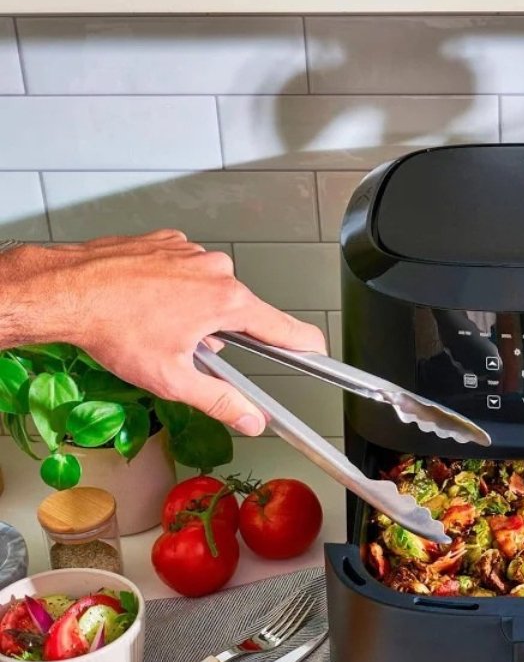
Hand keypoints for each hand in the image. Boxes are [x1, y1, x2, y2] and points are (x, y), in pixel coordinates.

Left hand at [2, 231, 326, 434]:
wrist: (67, 290)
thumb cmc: (113, 327)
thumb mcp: (172, 379)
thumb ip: (221, 401)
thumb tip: (250, 418)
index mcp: (226, 302)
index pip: (284, 327)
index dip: (305, 344)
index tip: (317, 351)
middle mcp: (215, 270)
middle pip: (239, 311)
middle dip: (221, 334)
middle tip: (188, 350)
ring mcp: (191, 252)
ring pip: (210, 290)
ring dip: (195, 311)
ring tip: (158, 326)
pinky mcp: (168, 242)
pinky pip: (185, 270)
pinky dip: (174, 288)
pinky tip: (148, 303)